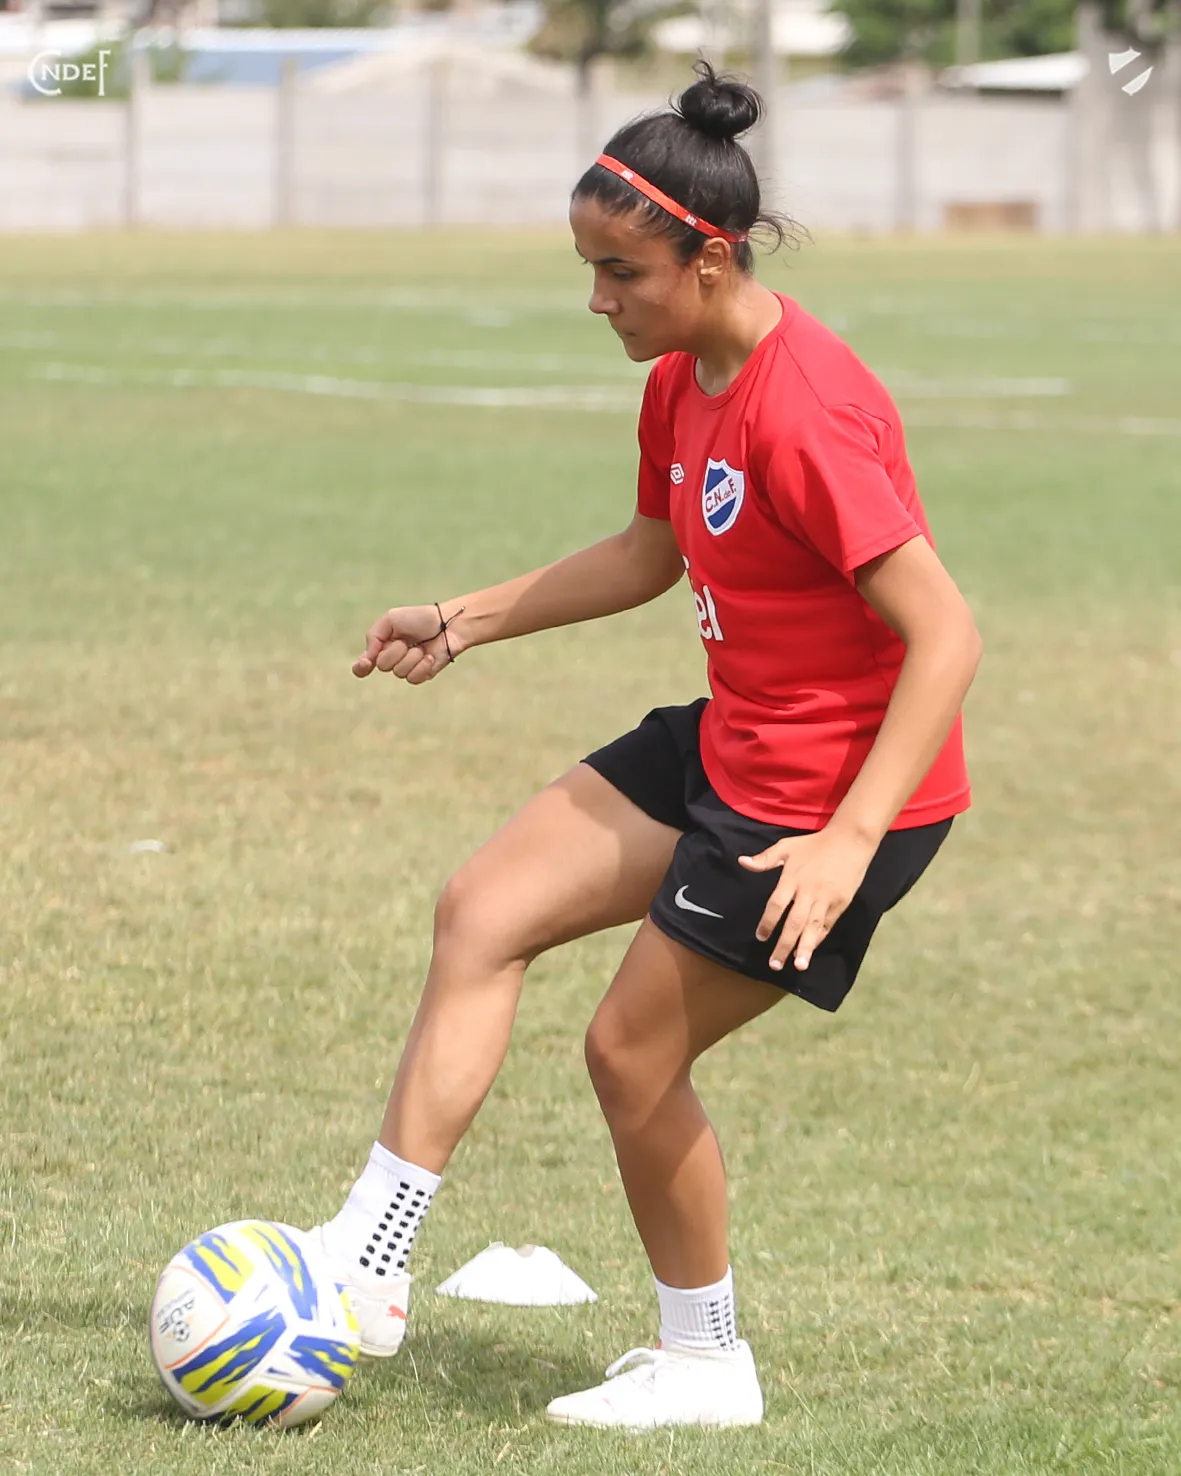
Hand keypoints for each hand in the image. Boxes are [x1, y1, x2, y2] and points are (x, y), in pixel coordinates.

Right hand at [352, 604, 461, 683]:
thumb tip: (367, 658)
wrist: (447, 624)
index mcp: (382, 646)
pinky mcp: (422, 675)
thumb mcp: (391, 619)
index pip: (363, 665)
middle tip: (406, 641)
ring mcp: (408, 668)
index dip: (361, 667)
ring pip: (399, 673)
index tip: (366, 663)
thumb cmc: (420, 618)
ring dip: (411, 657)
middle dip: (395, 652)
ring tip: (421, 647)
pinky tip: (429, 657)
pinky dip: (421, 666)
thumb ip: (374, 637)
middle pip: (383, 666)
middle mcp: (393, 659)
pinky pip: (413, 678)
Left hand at [737, 826, 877, 971]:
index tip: (761, 937)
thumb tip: (742, 862)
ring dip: (805, 947)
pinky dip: (819, 938)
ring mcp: (826, 899)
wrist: (850, 840)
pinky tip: (810, 950)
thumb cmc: (815, 844)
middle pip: (794, 922)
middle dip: (784, 945)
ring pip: (813, 927)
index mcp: (792, 878)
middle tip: (774, 964)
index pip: (777, 905)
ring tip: (798, 966)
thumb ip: (765, 859)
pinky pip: (827, 924)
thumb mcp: (787, 846)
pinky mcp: (841, 903)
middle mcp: (808, 891)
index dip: (768, 923)